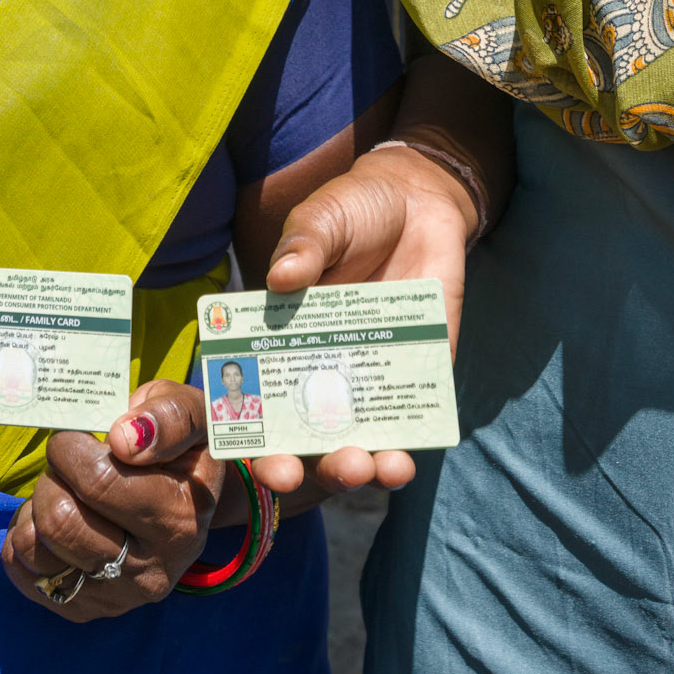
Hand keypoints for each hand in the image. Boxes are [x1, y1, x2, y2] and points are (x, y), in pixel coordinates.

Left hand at [2, 380, 222, 622]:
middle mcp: (152, 570)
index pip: (98, 481)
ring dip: (36, 506)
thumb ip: (168, 416)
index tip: (79, 435)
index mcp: (180, 520)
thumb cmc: (180, 445)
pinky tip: (51, 518)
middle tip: (69, 461)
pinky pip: (22, 569)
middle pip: (60, 519)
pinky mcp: (84, 610)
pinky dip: (24, 533)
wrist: (186, 496)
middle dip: (52, 476)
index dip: (71, 447)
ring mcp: (116, 597)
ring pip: (36, 546)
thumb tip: (123, 439)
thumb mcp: (192, 414)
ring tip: (62, 489)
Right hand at [253, 143, 477, 496]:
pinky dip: (410, 440)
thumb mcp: (320, 220)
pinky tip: (407, 455)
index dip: (255, 438)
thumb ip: (304, 246)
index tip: (260, 461)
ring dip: (365, 465)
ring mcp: (371, 374)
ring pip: (363, 437)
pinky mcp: (419, 368)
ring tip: (373, 470)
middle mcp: (324, 369)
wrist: (418, 199)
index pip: (261, 400)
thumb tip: (281, 277)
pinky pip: (412, 414)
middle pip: (312, 434)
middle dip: (312, 464)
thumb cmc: (353, 210)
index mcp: (284, 339)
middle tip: (313, 473)